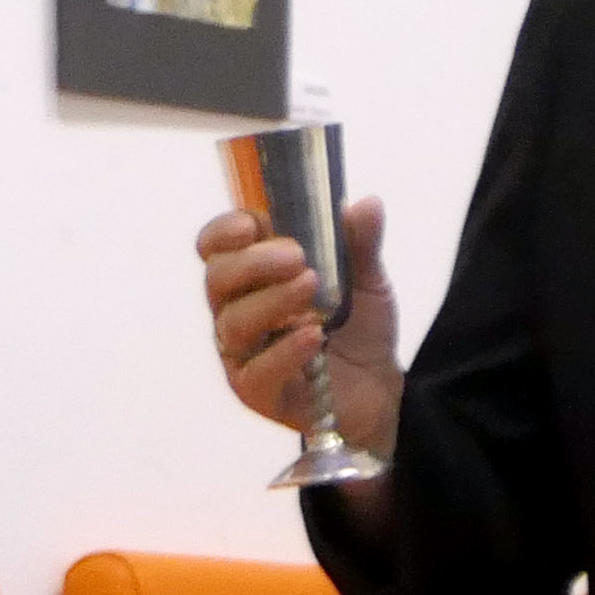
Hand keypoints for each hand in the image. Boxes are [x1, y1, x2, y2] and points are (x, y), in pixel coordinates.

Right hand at [198, 195, 401, 463]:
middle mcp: (236, 311)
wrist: (380, 389)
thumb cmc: (359, 329)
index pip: (215, 247)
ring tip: (312, 287)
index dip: (224, 232)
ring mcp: (242, 353)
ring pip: (233, 323)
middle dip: (253, 263)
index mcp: (253, 277)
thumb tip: (367, 203)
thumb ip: (361, 244)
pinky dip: (284, 351)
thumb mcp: (368, 281)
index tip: (252, 223)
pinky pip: (256, 371)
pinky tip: (313, 336)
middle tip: (297, 256)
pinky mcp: (256, 391)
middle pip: (217, 279)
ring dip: (271, 301)